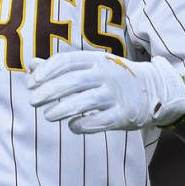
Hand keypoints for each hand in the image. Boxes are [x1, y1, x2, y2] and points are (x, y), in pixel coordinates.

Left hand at [28, 50, 184, 132]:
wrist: (153, 89)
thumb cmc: (111, 77)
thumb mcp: (90, 66)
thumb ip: (61, 66)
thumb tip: (31, 65)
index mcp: (95, 60)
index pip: (66, 61)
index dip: (45, 72)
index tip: (31, 84)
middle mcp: (106, 75)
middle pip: (73, 81)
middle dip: (48, 92)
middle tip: (32, 101)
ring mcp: (116, 95)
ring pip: (85, 102)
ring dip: (62, 109)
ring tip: (48, 115)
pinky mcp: (123, 114)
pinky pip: (99, 121)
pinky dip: (82, 125)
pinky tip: (72, 125)